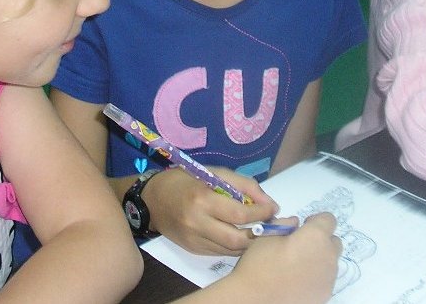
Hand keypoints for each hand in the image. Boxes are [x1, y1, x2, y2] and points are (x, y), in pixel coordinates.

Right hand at [144, 167, 277, 254]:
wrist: (151, 199)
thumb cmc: (185, 179)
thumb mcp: (214, 172)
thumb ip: (243, 185)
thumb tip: (269, 202)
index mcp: (203, 199)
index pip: (240, 213)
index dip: (261, 213)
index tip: (274, 209)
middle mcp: (198, 223)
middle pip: (238, 239)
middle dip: (259, 233)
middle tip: (269, 224)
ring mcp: (194, 240)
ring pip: (231, 250)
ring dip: (249, 241)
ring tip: (258, 229)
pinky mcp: (192, 249)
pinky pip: (220, 252)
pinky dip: (234, 245)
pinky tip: (240, 234)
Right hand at [227, 213, 340, 303]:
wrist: (256, 301)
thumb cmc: (260, 265)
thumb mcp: (266, 236)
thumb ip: (285, 224)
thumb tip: (295, 223)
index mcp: (316, 237)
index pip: (328, 219)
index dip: (315, 221)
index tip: (302, 227)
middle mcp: (328, 256)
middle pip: (333, 241)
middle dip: (320, 240)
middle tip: (299, 247)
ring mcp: (329, 277)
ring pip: (330, 260)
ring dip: (319, 258)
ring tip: (296, 266)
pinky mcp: (326, 293)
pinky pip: (325, 277)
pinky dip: (316, 275)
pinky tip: (297, 280)